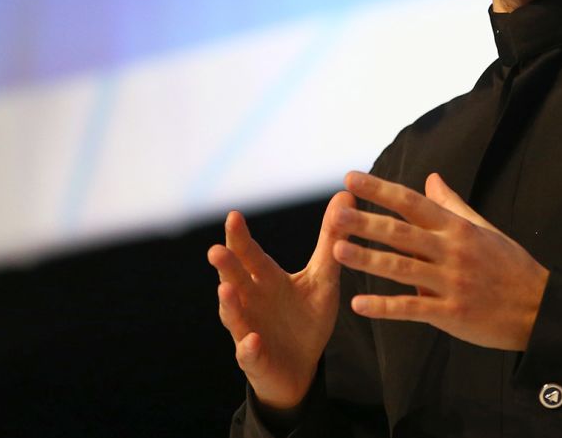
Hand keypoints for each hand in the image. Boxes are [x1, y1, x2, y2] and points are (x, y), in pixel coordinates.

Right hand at [207, 194, 350, 409]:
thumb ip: (332, 241)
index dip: (240, 237)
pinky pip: (249, 353)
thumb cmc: (305, 318)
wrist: (302, 367)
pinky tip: (252, 340)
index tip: (233, 215)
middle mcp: (251, 301)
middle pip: (235, 279)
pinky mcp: (256, 359)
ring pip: (234, 315)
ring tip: (225, 289)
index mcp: (265, 280)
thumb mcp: (323, 278)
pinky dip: (249, 347)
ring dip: (229, 304)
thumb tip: (345, 194)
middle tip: (216, 250)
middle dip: (226, 266)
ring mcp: (248, 330)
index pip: (250, 254)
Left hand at [333, 171, 549, 351]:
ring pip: (402, 269)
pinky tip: (359, 303)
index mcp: (457, 228)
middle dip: (366, 222)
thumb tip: (431, 176)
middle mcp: (452, 251)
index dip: (380, 190)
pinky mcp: (451, 313)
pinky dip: (384, 307)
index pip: (412, 203)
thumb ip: (452, 204)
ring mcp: (451, 282)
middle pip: (402, 233)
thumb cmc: (509, 265)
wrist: (539, 307)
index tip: (351, 179)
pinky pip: (412, 309)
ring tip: (337, 250)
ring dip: (368, 260)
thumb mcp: (483, 228)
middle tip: (336, 213)